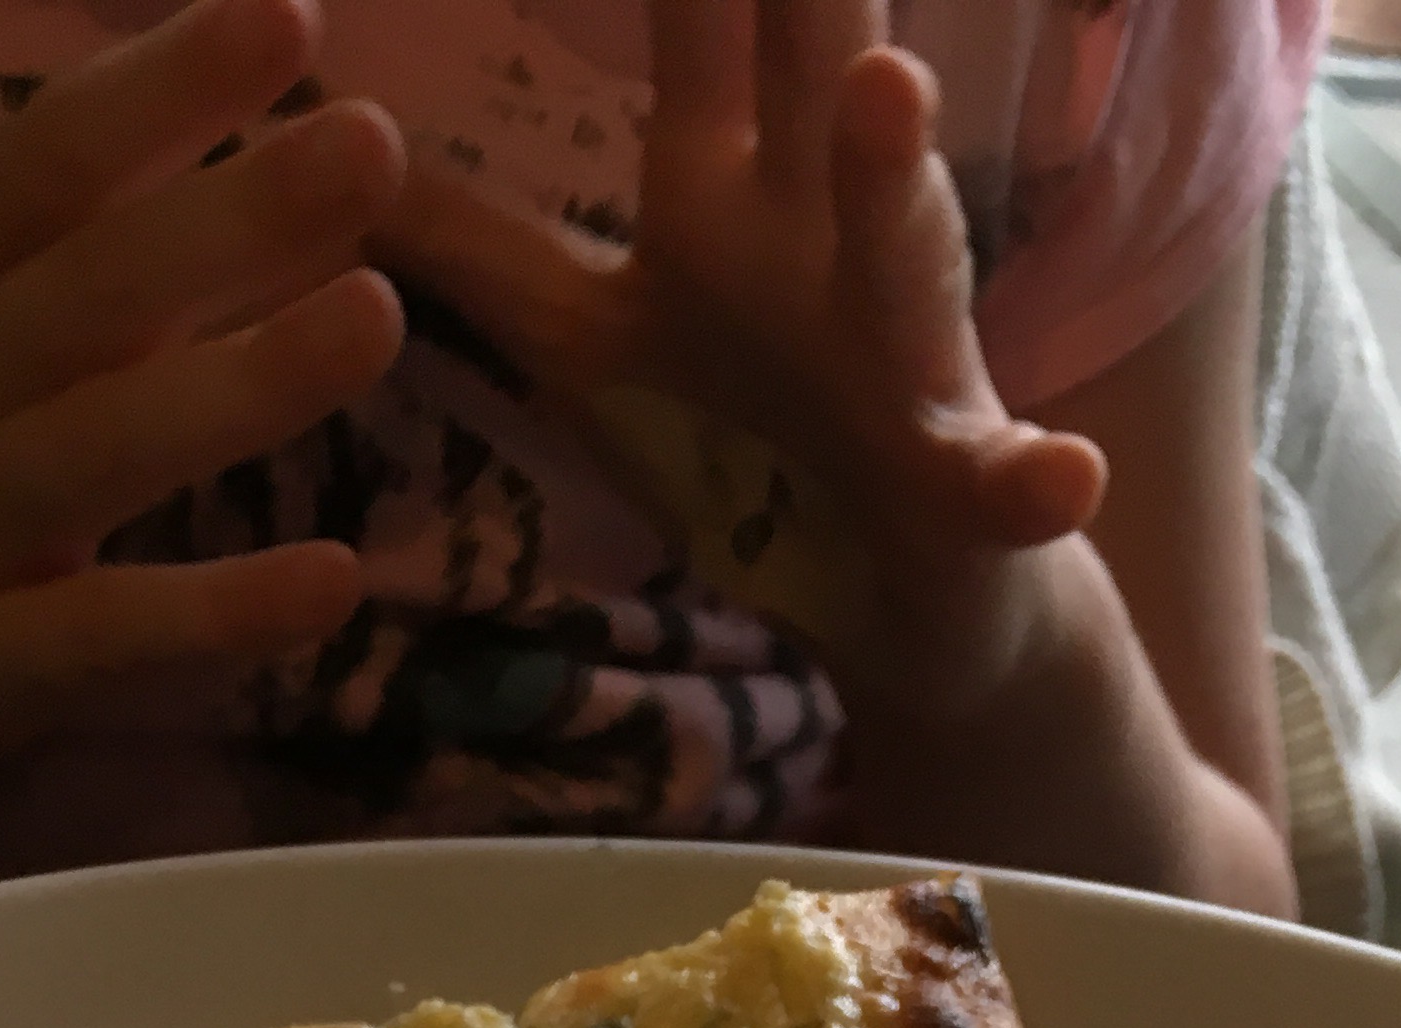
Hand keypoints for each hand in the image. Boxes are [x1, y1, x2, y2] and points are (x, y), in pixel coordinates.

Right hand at [0, 0, 406, 793]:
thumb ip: (69, 269)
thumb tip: (256, 184)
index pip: (48, 163)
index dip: (165, 85)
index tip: (291, 20)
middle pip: (95, 287)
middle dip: (235, 212)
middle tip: (373, 146)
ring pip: (110, 445)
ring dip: (248, 381)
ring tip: (376, 313)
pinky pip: (110, 636)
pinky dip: (222, 611)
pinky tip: (334, 579)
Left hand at [373, 0, 1102, 703]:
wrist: (912, 595)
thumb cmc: (749, 440)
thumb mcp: (591, 338)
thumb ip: (480, 248)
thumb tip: (336, 155)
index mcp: (730, 187)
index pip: (695, 13)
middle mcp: (824, 233)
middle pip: (810, 67)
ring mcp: (906, 353)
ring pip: (901, 246)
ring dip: (892, 173)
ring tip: (888, 87)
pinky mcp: (965, 489)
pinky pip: (1004, 482)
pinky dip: (1036, 478)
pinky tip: (1065, 473)